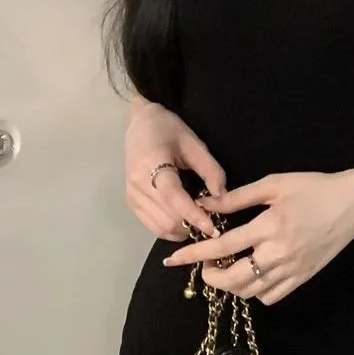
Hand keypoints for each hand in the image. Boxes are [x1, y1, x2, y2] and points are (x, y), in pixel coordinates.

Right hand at [125, 102, 225, 241]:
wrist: (140, 124)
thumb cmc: (169, 130)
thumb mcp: (195, 144)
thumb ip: (211, 170)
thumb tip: (222, 197)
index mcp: (152, 164)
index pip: (173, 197)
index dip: (193, 215)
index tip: (213, 228)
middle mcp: (137, 184)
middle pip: (167, 218)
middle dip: (191, 225)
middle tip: (211, 221)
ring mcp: (132, 196)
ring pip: (160, 227)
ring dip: (182, 230)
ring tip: (199, 221)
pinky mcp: (131, 203)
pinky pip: (152, 226)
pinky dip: (171, 230)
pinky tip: (184, 221)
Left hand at [162, 171, 353, 304]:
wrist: (353, 205)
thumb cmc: (313, 188)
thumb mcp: (274, 185)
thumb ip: (238, 197)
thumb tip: (207, 204)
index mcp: (269, 227)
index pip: (223, 247)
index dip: (195, 254)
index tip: (174, 259)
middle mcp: (278, 254)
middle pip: (234, 280)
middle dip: (211, 277)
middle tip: (205, 265)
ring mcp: (292, 271)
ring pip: (250, 292)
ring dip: (231, 285)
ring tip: (227, 268)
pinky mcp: (302, 279)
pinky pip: (270, 297)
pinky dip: (255, 291)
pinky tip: (253, 275)